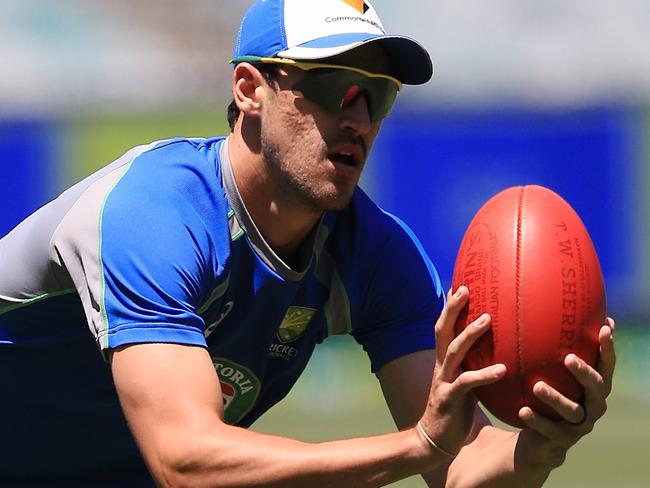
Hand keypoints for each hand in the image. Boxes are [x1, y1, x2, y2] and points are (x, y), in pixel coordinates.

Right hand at [418, 286, 505, 456]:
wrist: (435, 439)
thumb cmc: (454, 409)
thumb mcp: (462, 382)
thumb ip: (472, 365)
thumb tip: (496, 352)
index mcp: (443, 360)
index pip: (444, 326)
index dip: (449, 306)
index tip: (460, 283)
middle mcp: (441, 365)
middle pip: (443, 330)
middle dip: (453, 308)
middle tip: (466, 289)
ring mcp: (444, 381)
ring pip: (454, 351)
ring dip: (470, 333)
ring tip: (487, 319)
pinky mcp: (450, 399)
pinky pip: (467, 383)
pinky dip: (484, 374)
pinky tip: (503, 369)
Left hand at [516, 317, 615, 467]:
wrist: (542, 437)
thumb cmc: (552, 391)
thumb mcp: (555, 370)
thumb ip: (558, 346)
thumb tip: (558, 307)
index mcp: (595, 384)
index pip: (607, 364)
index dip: (608, 348)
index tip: (604, 328)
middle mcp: (594, 404)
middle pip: (597, 387)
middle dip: (585, 372)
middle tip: (568, 357)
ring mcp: (580, 424)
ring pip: (573, 411)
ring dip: (556, 398)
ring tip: (537, 386)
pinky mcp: (562, 440)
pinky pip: (551, 431)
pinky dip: (537, 421)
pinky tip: (522, 410)